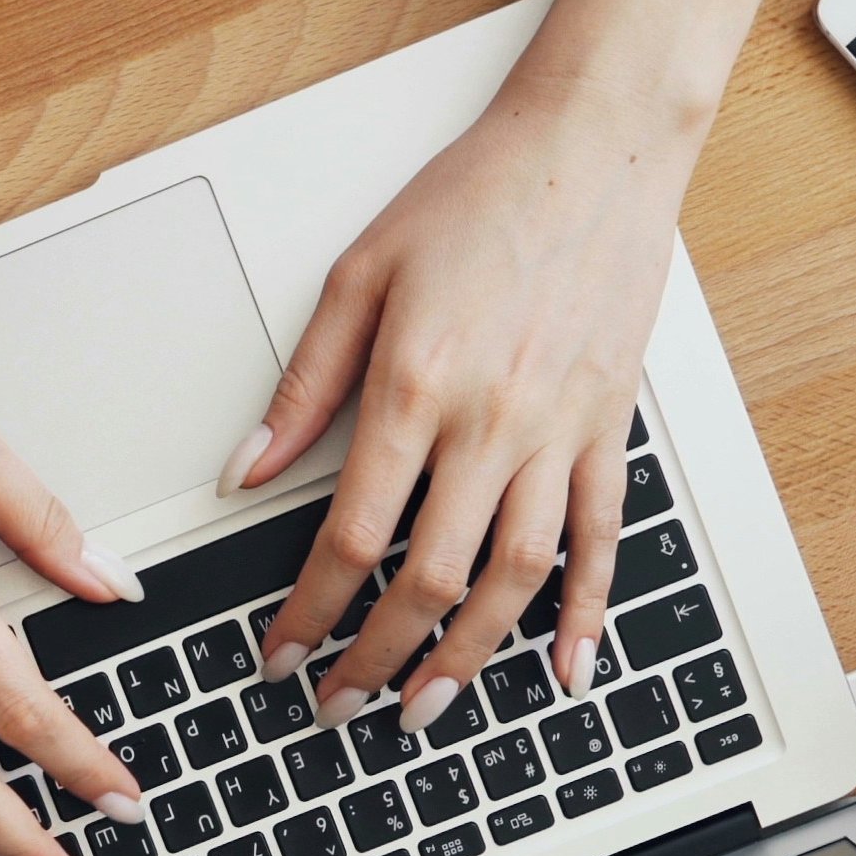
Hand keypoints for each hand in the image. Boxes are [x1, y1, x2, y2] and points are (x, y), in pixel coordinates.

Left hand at [226, 76, 703, 733]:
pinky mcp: (609, 429)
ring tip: (426, 709)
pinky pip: (602, 540)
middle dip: (377, 659)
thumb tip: (246, 472)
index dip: (311, 614)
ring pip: (516, 579)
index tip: (284, 655)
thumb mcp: (360, 275)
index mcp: (415, 388)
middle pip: (431, 579)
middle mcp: (492, 423)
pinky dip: (585, 613)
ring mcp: (559, 434)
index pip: (351, 538)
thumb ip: (303, 386)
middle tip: (341, 706)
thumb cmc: (478, 197)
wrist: (592, 145)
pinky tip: (565, 668)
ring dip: (468, 658)